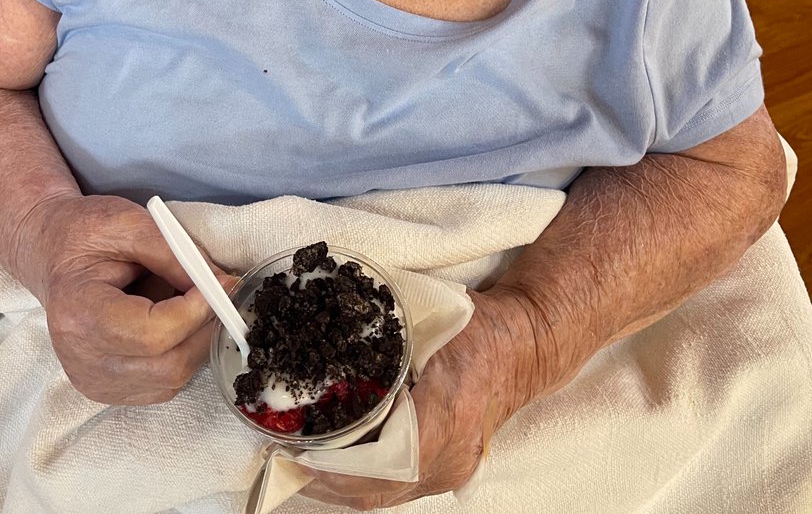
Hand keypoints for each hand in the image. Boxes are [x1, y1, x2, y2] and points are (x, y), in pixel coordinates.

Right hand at [12, 193, 232, 405]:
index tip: (222, 283)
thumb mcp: (130, 224)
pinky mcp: (105, 389)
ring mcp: (92, 381)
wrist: (52, 252)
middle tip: (219, 293)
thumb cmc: (86, 233)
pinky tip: (174, 325)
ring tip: (191, 304)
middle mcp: (81, 359)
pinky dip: (181, 356)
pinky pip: (162, 385)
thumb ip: (176, 256)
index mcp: (78, 313)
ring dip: (196, 342)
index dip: (196, 311)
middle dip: (204, 328)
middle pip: (166, 365)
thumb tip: (221, 285)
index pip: (152, 334)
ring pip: (170, 379)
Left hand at [300, 289, 538, 509]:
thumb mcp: (428, 316)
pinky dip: (362, 479)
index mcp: (443, 417)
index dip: (334, 465)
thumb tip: (326, 326)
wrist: (527, 344)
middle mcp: (449, 456)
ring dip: (340, 485)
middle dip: (325, 481)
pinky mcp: (451, 469)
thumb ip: (382, 331)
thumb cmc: (480, 326)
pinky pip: (398, 488)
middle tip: (284, 456)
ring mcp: (452, 470)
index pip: (379, 462)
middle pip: (375, 490)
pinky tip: (335, 463)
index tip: (296, 451)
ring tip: (299, 461)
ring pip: (384, 495)